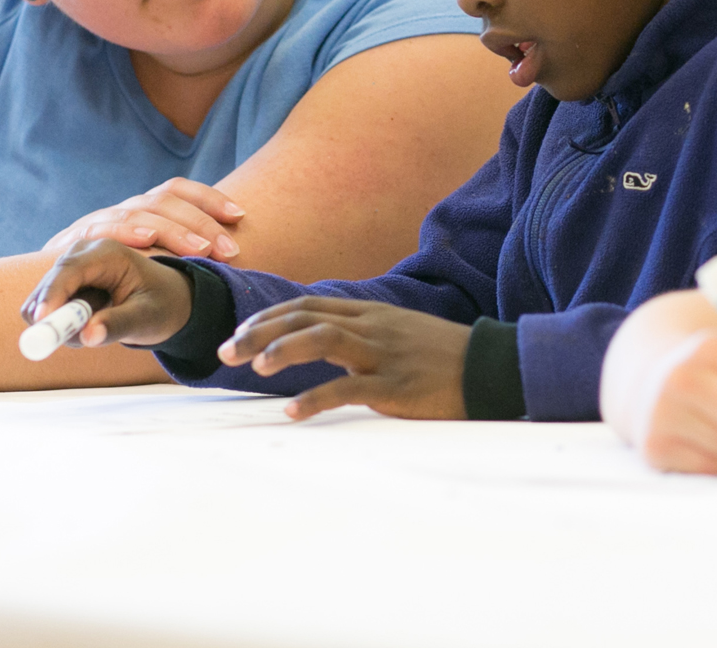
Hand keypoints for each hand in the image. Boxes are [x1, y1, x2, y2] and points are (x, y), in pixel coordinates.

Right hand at [22, 239, 192, 346]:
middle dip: (54, 316)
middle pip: (48, 284)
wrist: (167, 298)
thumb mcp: (146, 318)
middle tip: (80, 339)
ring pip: (42, 300)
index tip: (41, 322)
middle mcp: (84, 252)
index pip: (69, 270)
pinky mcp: (63, 280)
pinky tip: (91, 320)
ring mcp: (71, 264)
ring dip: (62, 322)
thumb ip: (117, 325)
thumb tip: (87, 335)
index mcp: (108, 253)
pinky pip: (46, 306)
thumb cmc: (162, 304)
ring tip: (100, 324)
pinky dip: (62, 322)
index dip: (52, 295)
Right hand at [43, 177, 243, 260]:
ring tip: (201, 251)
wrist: (53, 289)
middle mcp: (122, 209)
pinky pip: (100, 230)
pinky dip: (123, 231)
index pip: (178, 189)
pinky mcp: (71, 242)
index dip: (209, 198)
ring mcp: (97, 222)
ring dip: (173, 231)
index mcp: (143, 208)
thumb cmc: (111, 277)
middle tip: (228, 250)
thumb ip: (176, 249)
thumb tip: (230, 242)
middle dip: (200, 223)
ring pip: (138, 212)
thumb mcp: (147, 260)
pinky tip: (145, 239)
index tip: (240, 215)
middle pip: (164, 200)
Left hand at [217, 297, 471, 420]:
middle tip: (226, 351)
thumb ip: (360, 333)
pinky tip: (293, 411)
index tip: (239, 332)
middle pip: (305, 318)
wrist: (490, 366)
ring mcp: (383, 353)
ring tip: (255, 367)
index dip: (269, 317)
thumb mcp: (397, 332)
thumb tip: (321, 339)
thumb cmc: (441, 354)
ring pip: (324, 340)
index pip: (307, 306)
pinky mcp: (396, 384)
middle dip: (260, 332)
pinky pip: (350, 388)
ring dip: (284, 350)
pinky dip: (318, 398)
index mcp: (369, 314)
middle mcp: (371, 327)